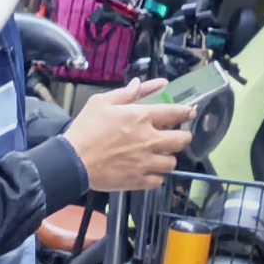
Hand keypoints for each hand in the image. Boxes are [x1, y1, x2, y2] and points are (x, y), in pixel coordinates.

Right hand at [65, 80, 196, 191]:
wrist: (73, 161)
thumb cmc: (86, 129)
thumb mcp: (102, 102)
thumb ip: (126, 93)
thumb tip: (141, 82)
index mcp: (142, 117)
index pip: (175, 113)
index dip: (187, 112)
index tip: (190, 113)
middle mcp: (150, 140)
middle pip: (182, 140)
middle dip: (183, 136)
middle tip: (176, 136)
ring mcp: (146, 162)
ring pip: (172, 162)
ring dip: (169, 157)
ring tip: (160, 154)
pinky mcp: (138, 181)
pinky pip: (159, 180)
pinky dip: (157, 176)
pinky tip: (149, 171)